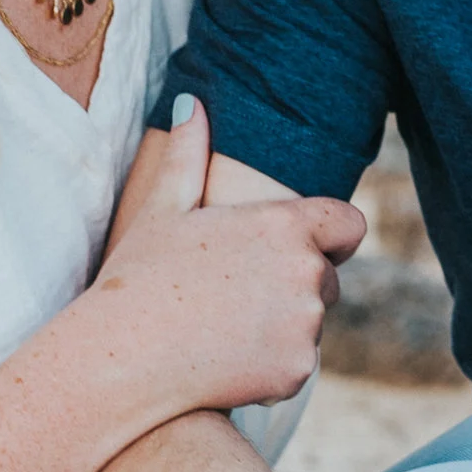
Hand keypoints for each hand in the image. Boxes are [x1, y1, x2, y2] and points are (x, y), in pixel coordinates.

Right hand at [89, 96, 364, 410]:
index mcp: (283, 226)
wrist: (123, 357)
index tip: (307, 249)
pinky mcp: (297, 369)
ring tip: (223, 331)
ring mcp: (305, 323)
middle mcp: (307, 271)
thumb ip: (188, 155)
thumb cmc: (137, 278)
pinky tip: (225, 363)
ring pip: (310, 324)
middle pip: (328, 280)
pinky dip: (271, 368)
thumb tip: (190, 102)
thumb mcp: (162, 209)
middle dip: (294, 288)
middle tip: (235, 299)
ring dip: (282, 328)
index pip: (348, 224)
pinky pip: (296, 365)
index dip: (331, 237)